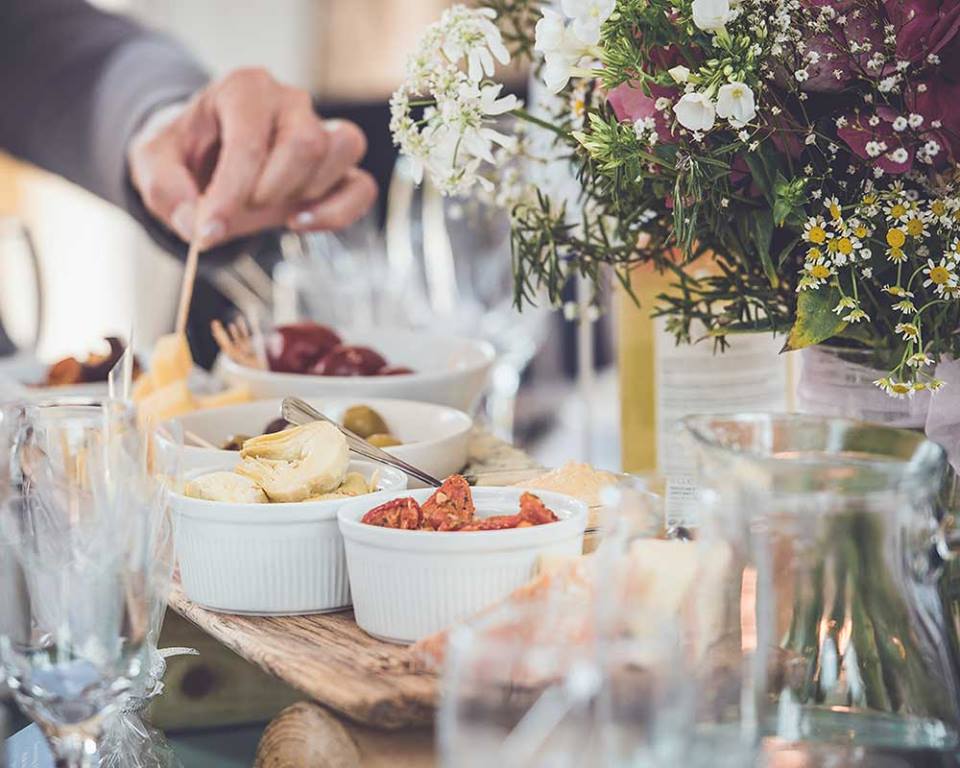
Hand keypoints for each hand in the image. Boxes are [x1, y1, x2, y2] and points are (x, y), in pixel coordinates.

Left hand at [128, 68, 377, 247]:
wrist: (206, 162)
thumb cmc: (185, 157)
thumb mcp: (152, 165)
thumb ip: (165, 190)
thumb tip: (197, 226)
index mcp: (244, 89)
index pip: (251, 141)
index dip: (230, 193)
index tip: (207, 231)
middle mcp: (290, 101)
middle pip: (306, 144)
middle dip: (269, 191)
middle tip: (240, 208)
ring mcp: (321, 130)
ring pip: (340, 154)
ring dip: (303, 195)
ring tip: (268, 205)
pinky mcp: (338, 167)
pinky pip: (362, 188)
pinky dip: (337, 213)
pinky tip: (300, 222)